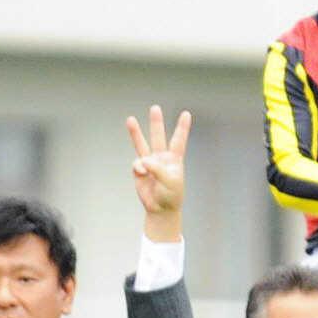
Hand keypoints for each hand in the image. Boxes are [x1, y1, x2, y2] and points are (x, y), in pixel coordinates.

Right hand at [128, 105, 190, 240]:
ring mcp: (149, 163)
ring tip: (130, 119)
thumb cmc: (171, 195)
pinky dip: (139, 168)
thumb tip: (143, 161)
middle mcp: (162, 158)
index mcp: (174, 159)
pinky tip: (143, 174)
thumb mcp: (170, 181)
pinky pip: (137, 165)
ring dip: (136, 132)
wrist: (160, 209)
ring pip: (142, 144)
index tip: (186, 114)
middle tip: (155, 108)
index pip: (179, 140)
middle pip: (158, 136)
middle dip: (156, 122)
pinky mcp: (139, 170)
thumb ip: (158, 168)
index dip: (182, 127)